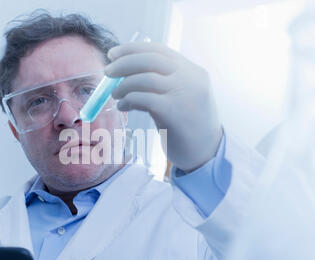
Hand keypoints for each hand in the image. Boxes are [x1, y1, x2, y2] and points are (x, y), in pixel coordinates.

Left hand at [105, 42, 222, 171]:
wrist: (206, 154)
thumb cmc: (188, 126)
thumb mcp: (180, 97)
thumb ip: (162, 83)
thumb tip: (125, 73)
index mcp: (192, 71)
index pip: (159, 50)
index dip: (132, 49)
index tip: (113, 54)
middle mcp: (191, 78)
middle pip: (150, 60)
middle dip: (123, 63)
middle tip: (107, 72)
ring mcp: (184, 94)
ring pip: (144, 79)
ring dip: (123, 85)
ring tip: (115, 95)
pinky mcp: (175, 112)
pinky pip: (143, 98)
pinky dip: (128, 100)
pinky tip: (123, 106)